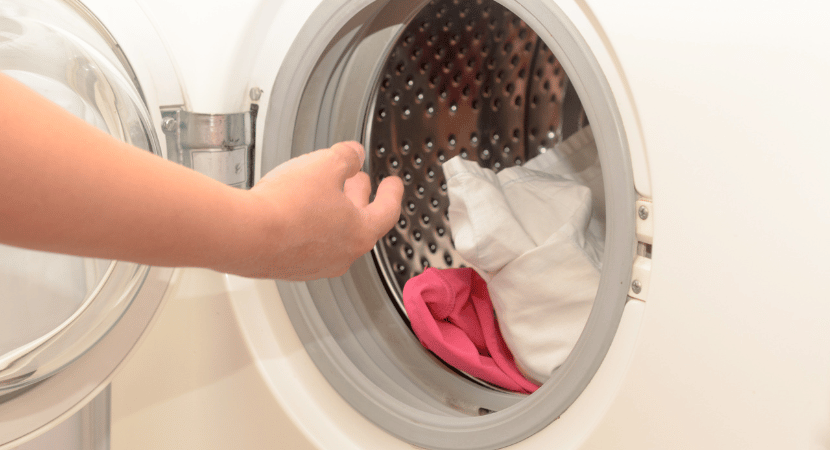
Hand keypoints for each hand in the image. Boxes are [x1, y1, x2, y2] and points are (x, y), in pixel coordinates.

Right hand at [228, 141, 402, 279]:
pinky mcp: (289, 267)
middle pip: (359, 223)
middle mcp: (341, 256)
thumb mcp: (325, 165)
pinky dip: (308, 224)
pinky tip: (295, 210)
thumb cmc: (287, 206)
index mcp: (360, 233)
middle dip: (359, 197)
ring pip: (332, 234)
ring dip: (331, 211)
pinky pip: (306, 243)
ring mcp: (314, 265)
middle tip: (358, 181)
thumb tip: (354, 154)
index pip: (387, 211)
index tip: (393, 184)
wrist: (244, 235)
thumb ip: (346, 157)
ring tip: (322, 192)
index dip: (392, 192)